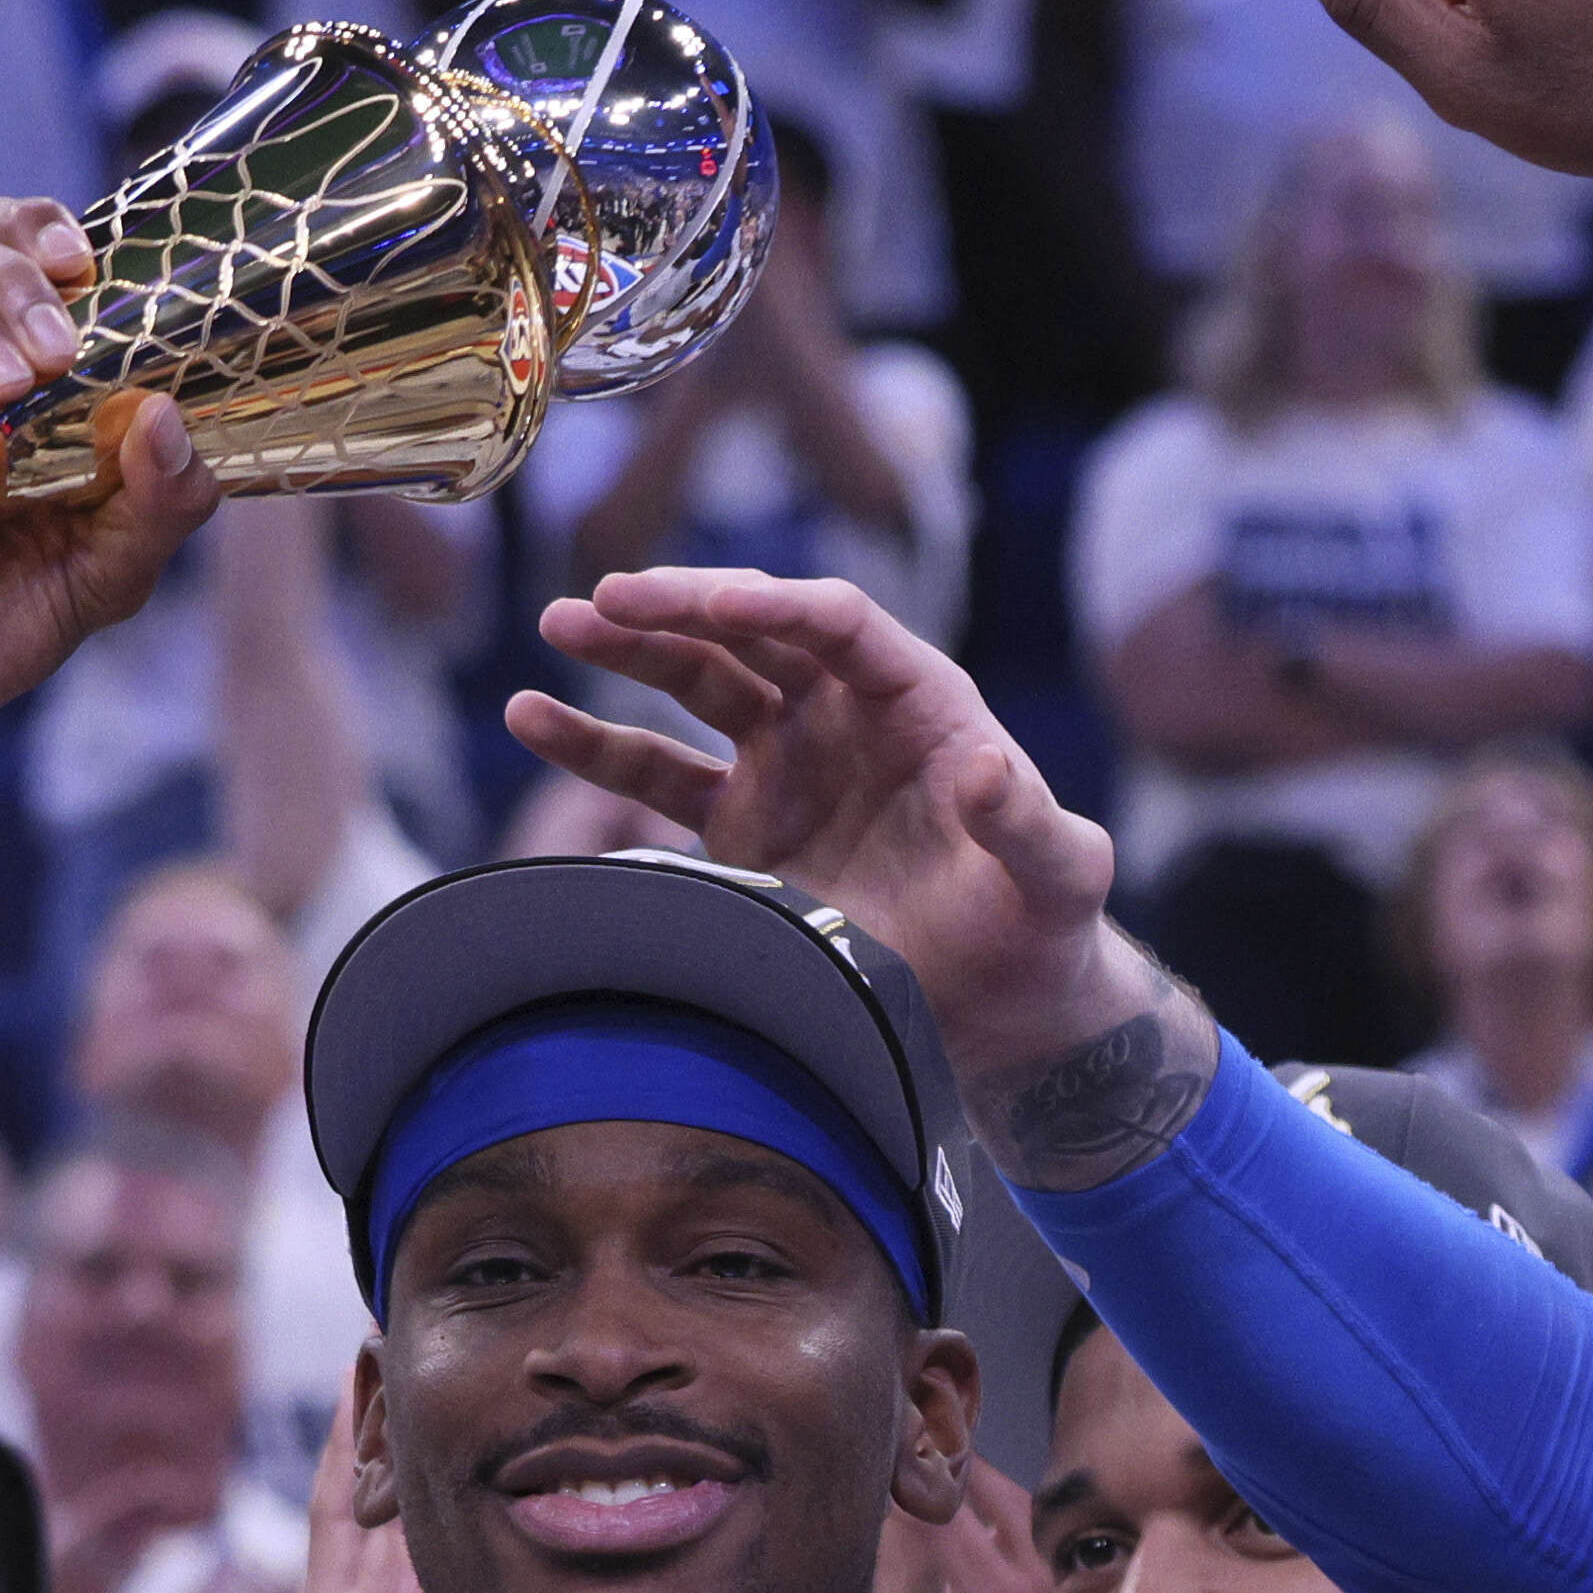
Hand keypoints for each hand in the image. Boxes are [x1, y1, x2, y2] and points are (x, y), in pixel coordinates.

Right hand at [506, 565, 1165, 1110]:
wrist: (997, 996)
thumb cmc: (1041, 921)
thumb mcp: (1062, 872)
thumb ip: (1027, 822)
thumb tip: (983, 768)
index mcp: (917, 698)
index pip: (838, 625)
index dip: (780, 608)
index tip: (720, 604)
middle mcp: (840, 714)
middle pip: (751, 634)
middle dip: (681, 609)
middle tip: (608, 595)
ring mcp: (784, 764)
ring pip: (695, 684)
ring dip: (627, 650)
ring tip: (558, 625)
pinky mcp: (740, 826)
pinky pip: (655, 772)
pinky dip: (594, 742)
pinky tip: (531, 714)